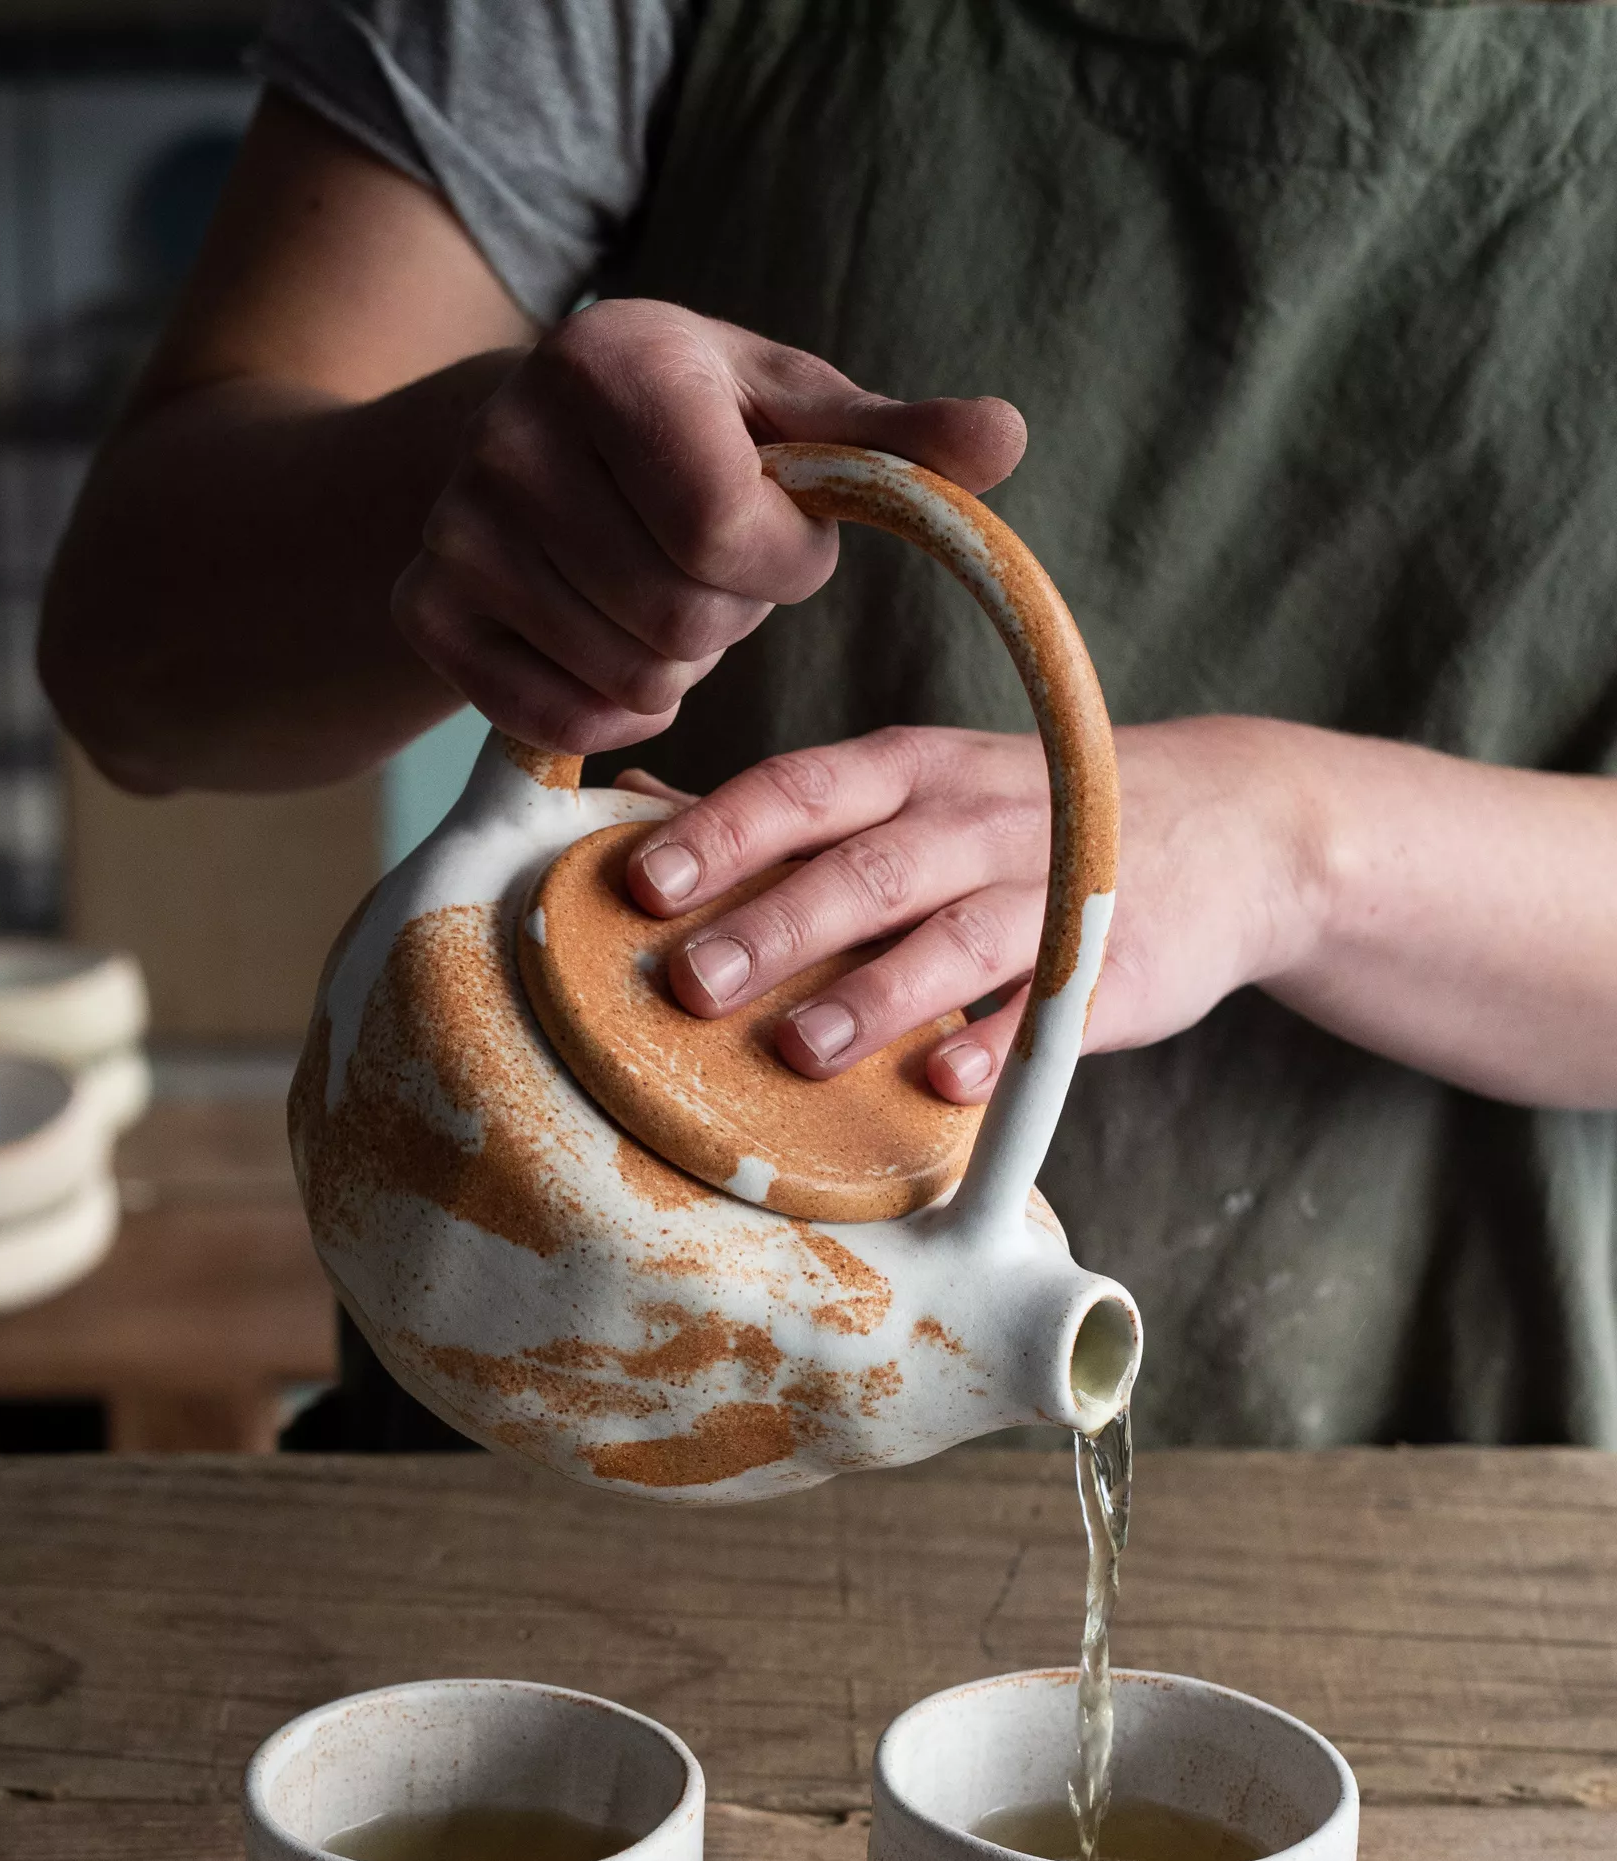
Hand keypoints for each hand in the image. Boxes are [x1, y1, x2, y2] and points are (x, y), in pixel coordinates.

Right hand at [391, 299, 1025, 757]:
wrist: (524, 438)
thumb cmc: (690, 426)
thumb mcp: (790, 410)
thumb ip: (895, 438)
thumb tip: (1009, 437)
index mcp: (612, 363)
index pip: (726, 533)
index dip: (785, 566)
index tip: (786, 541)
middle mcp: (510, 438)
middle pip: (678, 618)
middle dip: (730, 616)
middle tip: (714, 571)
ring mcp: (454, 531)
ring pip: (629, 678)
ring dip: (679, 663)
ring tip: (661, 594)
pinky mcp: (426, 610)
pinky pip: (562, 721)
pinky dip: (617, 708)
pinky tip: (615, 644)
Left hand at [621, 716, 1331, 1099]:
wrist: (1231, 823)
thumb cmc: (1022, 819)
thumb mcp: (915, 783)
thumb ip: (789, 808)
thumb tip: (634, 801)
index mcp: (910, 772)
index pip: (801, 791)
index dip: (721, 836)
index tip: (643, 886)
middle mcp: (972, 820)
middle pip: (865, 870)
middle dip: (774, 927)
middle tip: (691, 984)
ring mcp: (1047, 891)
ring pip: (952, 940)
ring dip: (873, 995)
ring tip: (799, 1049)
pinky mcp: (1109, 966)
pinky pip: (1047, 1011)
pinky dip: (996, 1045)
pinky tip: (943, 1083)